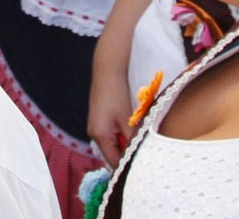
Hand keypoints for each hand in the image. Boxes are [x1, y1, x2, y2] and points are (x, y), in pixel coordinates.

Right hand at [87, 43, 133, 165]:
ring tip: (138, 137)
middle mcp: (93, 134)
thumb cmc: (117, 94)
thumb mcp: (128, 119)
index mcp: (99, 136)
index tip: (144, 166)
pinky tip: (130, 128)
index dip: (129, 166)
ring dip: (125, 144)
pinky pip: (110, 136)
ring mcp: (94, 127)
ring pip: (112, 145)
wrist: (107, 72)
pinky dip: (120, 136)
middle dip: (128, 154)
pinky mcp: (98, 121)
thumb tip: (140, 156)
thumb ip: (132, 140)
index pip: (114, 162)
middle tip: (144, 151)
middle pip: (112, 154)